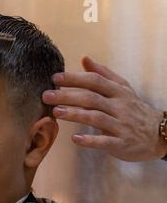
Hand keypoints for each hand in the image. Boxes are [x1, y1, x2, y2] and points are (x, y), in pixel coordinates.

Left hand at [42, 56, 166, 161]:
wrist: (159, 135)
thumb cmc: (134, 110)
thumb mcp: (122, 89)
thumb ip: (103, 74)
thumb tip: (84, 59)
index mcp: (118, 92)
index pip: (94, 82)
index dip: (75, 79)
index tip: (55, 78)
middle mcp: (120, 107)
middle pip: (91, 98)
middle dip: (67, 96)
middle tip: (46, 95)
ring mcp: (121, 125)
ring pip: (96, 118)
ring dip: (75, 114)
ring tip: (56, 112)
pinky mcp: (121, 143)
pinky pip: (105, 141)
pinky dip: (90, 140)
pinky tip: (75, 138)